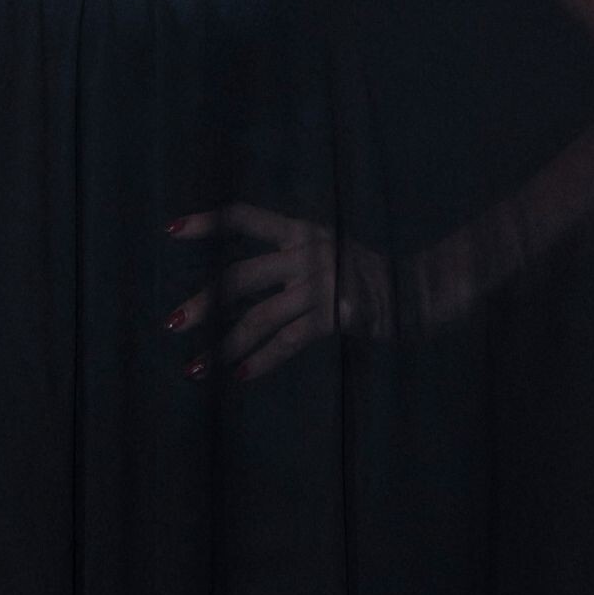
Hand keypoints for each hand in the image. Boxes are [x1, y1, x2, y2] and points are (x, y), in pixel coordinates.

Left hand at [162, 199, 391, 384]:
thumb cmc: (368, 277)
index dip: (208, 223)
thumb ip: (288, 262)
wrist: (423, 289)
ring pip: (259, 317)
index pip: (246, 218)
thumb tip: (232, 289)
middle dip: (203, 302)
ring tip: (194, 368)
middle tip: (171, 324)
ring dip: (223, 345)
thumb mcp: (328, 253)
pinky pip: (288, 341)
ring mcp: (322, 283)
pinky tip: (239, 376)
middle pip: (241, 276)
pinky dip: (262, 361)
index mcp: (302, 231)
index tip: (170, 229)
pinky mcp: (336, 315)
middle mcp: (308, 252)